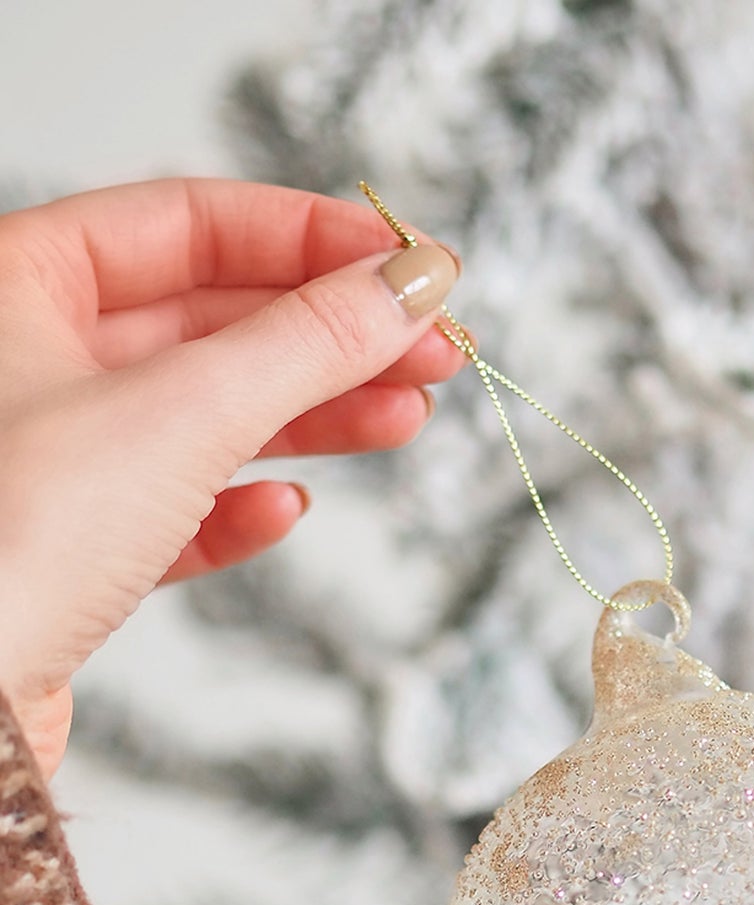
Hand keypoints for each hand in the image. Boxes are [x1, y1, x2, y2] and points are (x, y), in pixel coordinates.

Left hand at [0, 179, 465, 775]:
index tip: (409, 267)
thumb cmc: (12, 541)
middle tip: (431, 348)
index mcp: (17, 281)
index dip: (311, 240)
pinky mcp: (69, 553)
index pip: (190, 222)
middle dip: (329, 335)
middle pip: (210, 319)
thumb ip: (309, 342)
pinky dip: (240, 506)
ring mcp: (48, 458)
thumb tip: (407, 288)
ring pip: (205, 414)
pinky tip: (287, 509)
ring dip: (311, 416)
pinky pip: (174, 508)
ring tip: (402, 419)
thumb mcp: (187, 411)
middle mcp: (24, 358)